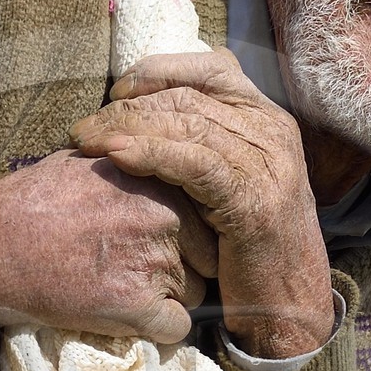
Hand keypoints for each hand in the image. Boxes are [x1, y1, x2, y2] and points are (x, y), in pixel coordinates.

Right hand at [0, 149, 219, 346]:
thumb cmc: (30, 202)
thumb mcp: (85, 160)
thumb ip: (128, 163)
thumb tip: (144, 162)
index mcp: (159, 180)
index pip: (205, 215)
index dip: (185, 234)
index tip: (159, 243)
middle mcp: (167, 220)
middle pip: (205, 256)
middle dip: (183, 266)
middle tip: (138, 270)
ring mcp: (155, 264)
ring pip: (192, 293)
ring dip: (167, 297)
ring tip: (123, 289)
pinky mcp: (137, 306)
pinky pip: (177, 328)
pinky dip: (159, 329)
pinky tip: (130, 317)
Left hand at [69, 51, 335, 359]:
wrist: (286, 303)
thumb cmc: (244, 246)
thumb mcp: (227, 182)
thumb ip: (202, 144)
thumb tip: (143, 116)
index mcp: (266, 118)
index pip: (211, 68)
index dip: (159, 70)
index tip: (117, 91)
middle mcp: (271, 132)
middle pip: (189, 97)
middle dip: (128, 107)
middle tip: (83, 130)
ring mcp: (266, 164)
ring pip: (188, 124)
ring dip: (127, 128)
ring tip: (86, 141)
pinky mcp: (252, 199)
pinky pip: (195, 162)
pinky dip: (151, 153)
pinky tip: (117, 155)